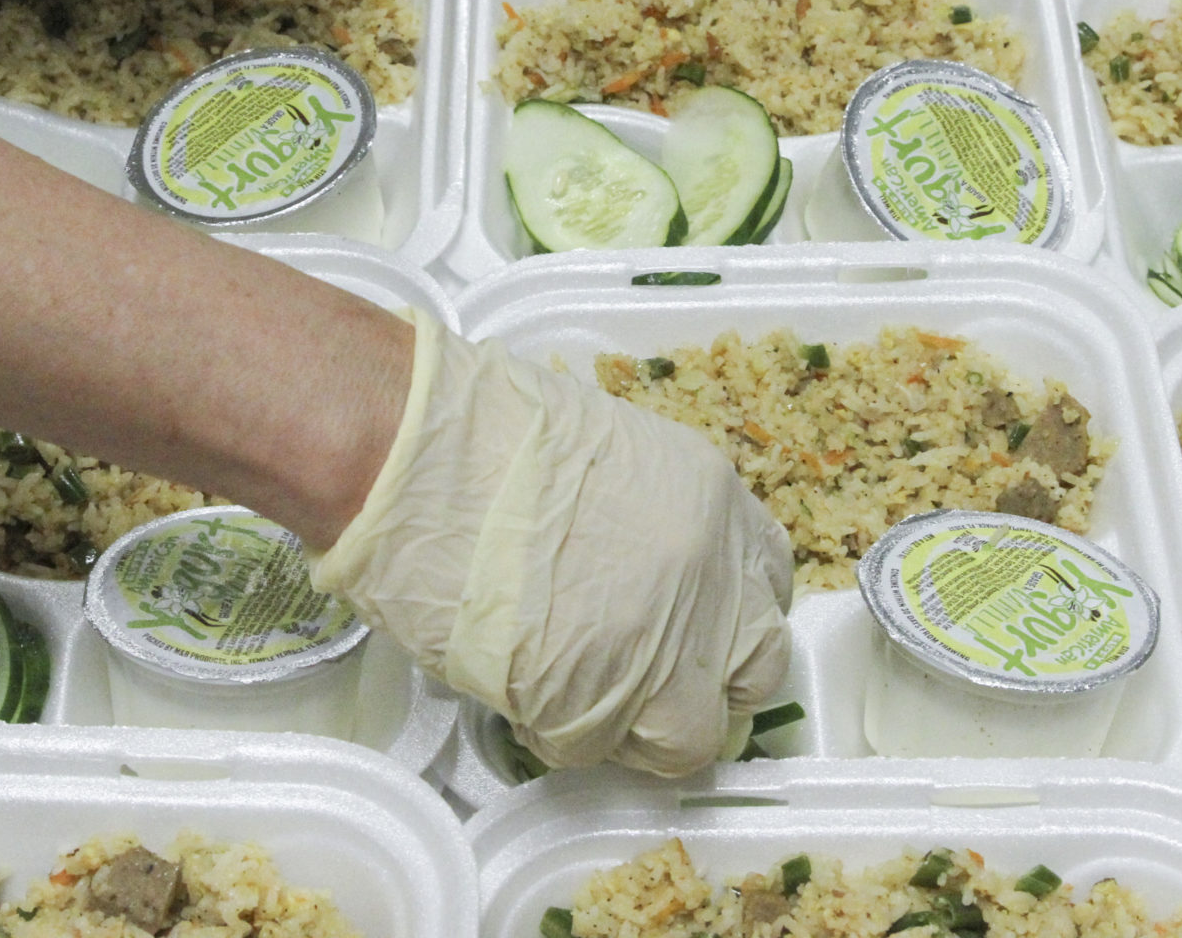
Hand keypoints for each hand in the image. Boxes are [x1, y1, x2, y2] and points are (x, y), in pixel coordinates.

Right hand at [310, 311, 792, 775]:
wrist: (414, 452)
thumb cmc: (480, 431)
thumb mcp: (606, 452)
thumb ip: (649, 517)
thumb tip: (636, 567)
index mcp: (711, 501)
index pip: (766, 583)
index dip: (726, 614)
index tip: (690, 626)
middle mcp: (707, 576)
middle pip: (756, 667)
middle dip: (704, 681)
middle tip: (643, 675)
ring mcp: (660, 646)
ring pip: (693, 735)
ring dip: (643, 728)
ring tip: (583, 701)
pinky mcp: (595, 701)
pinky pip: (598, 751)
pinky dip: (565, 737)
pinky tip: (523, 698)